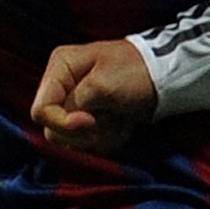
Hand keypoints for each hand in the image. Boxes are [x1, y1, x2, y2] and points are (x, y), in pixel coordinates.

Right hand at [34, 38, 157, 152]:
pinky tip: (125, 121)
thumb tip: (67, 125)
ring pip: (74, 139)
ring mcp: (80, 103)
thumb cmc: (136, 72)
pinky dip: (111, 135)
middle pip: (54, 129)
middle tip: (108, 118)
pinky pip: (93, 140)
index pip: (40, 111)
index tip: (91, 120)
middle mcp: (64, 85)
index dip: (63, 122)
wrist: (169, 78)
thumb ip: (74, 105)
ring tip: (120, 117)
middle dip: (84, 131)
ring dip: (101, 133)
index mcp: (60, 68)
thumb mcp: (101, 85)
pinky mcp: (96, 118)